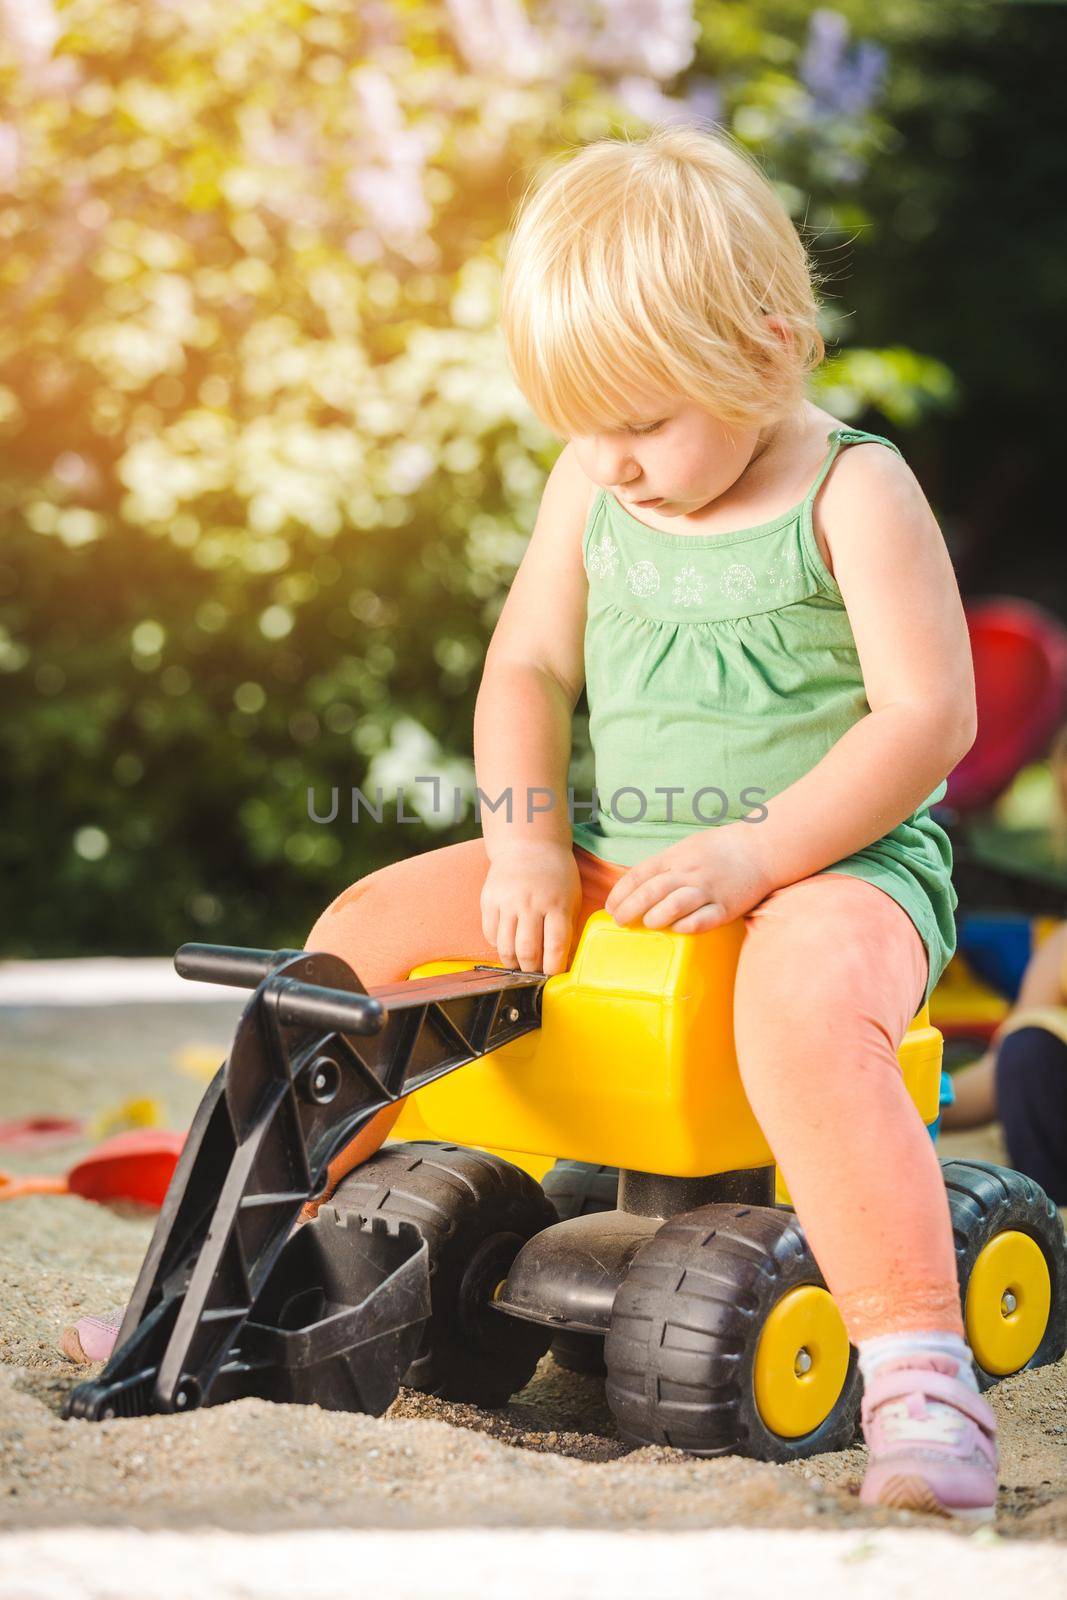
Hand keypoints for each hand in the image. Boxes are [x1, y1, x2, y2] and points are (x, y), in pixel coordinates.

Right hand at [481, 840, 581, 975]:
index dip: (553, 968)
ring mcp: (507, 901)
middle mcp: (530, 903)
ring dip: (512, 963)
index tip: (553, 976)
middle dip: (531, 970)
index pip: (554, 946)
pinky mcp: (489, 899)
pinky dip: (498, 945)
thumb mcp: (571, 898)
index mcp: (556, 904)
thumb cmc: (556, 876)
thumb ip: (566, 927)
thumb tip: (560, 960)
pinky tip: (507, 944)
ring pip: (505, 946)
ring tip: (519, 965)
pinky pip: (490, 933)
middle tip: (534, 973)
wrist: (528, 845)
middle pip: (527, 951)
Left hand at [604, 824, 773, 932]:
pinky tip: (676, 929)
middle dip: (629, 908)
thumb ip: (664, 865)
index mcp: (676, 856)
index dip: (620, 893)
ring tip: (648, 923)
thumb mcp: (686, 848)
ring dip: (655, 917)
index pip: (639, 874)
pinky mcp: (726, 907)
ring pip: (673, 905)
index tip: (610, 907)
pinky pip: (701, 921)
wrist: (761, 849)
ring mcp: (708, 890)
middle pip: (651, 891)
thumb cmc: (720, 849)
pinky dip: (684, 927)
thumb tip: (637, 885)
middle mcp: (689, 872)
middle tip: (619, 921)